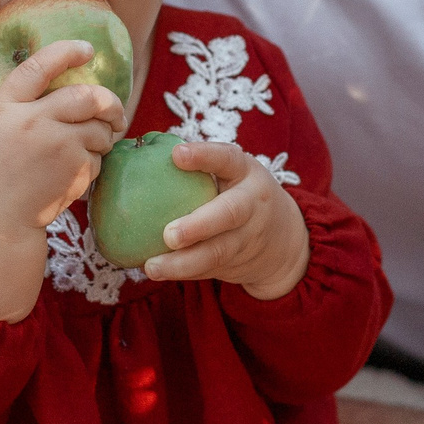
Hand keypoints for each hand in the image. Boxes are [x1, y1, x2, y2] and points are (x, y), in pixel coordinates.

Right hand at [0, 39, 125, 239]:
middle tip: (114, 109)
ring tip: (93, 144)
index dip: (66, 52)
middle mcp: (32, 122)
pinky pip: (98, 157)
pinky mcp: (74, 172)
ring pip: (99, 128)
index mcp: (3, 108)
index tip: (86, 49)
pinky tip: (77, 171)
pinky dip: (95, 161)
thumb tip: (15, 84)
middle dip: (108, 100)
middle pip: (87, 95)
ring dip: (104, 134)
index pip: (39, 67)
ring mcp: (57, 147)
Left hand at [139, 140, 309, 299]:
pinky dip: (182, 273)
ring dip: (183, 262)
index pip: (228, 159)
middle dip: (199, 226)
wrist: (284, 239)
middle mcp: (252, 204)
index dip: (204, 156)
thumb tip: (140, 150)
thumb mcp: (233, 173)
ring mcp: (247, 238)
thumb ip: (201, 167)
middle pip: (229, 214)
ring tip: (152, 266)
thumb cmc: (240, 194)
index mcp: (246, 173)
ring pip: (217, 252)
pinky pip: (208, 270)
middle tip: (169, 235)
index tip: (177, 154)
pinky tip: (158, 272)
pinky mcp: (237, 263)